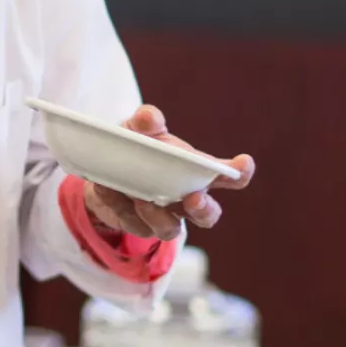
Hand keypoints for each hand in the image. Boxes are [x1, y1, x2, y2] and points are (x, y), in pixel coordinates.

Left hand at [81, 105, 254, 239]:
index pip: (229, 177)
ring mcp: (162, 215)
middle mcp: (185, 198)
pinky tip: (108, 188)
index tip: (243, 163)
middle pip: (207, 214)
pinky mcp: (135, 224)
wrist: (103, 168)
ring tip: (143, 200)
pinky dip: (119, 205)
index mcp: (196, 172)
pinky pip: (131, 222)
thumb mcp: (139, 129)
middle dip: (204, 210)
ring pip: (170, 229)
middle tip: (193, 198)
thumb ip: (146, 121)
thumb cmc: (137, 147)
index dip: (240, 173)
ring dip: (159, 217)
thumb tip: (149, 117)